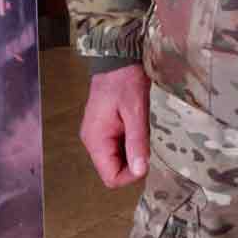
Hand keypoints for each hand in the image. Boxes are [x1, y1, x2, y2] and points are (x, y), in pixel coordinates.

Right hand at [79, 64, 150, 187]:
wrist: (118, 60)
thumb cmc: (125, 82)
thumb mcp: (136, 112)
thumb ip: (137, 142)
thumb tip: (140, 171)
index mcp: (96, 139)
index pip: (111, 177)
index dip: (131, 175)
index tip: (145, 158)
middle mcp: (92, 141)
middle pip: (113, 170)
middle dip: (133, 162)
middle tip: (143, 139)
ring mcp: (97, 135)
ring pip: (117, 159)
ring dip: (132, 151)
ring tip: (139, 129)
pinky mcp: (104, 129)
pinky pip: (117, 147)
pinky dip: (129, 143)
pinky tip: (135, 126)